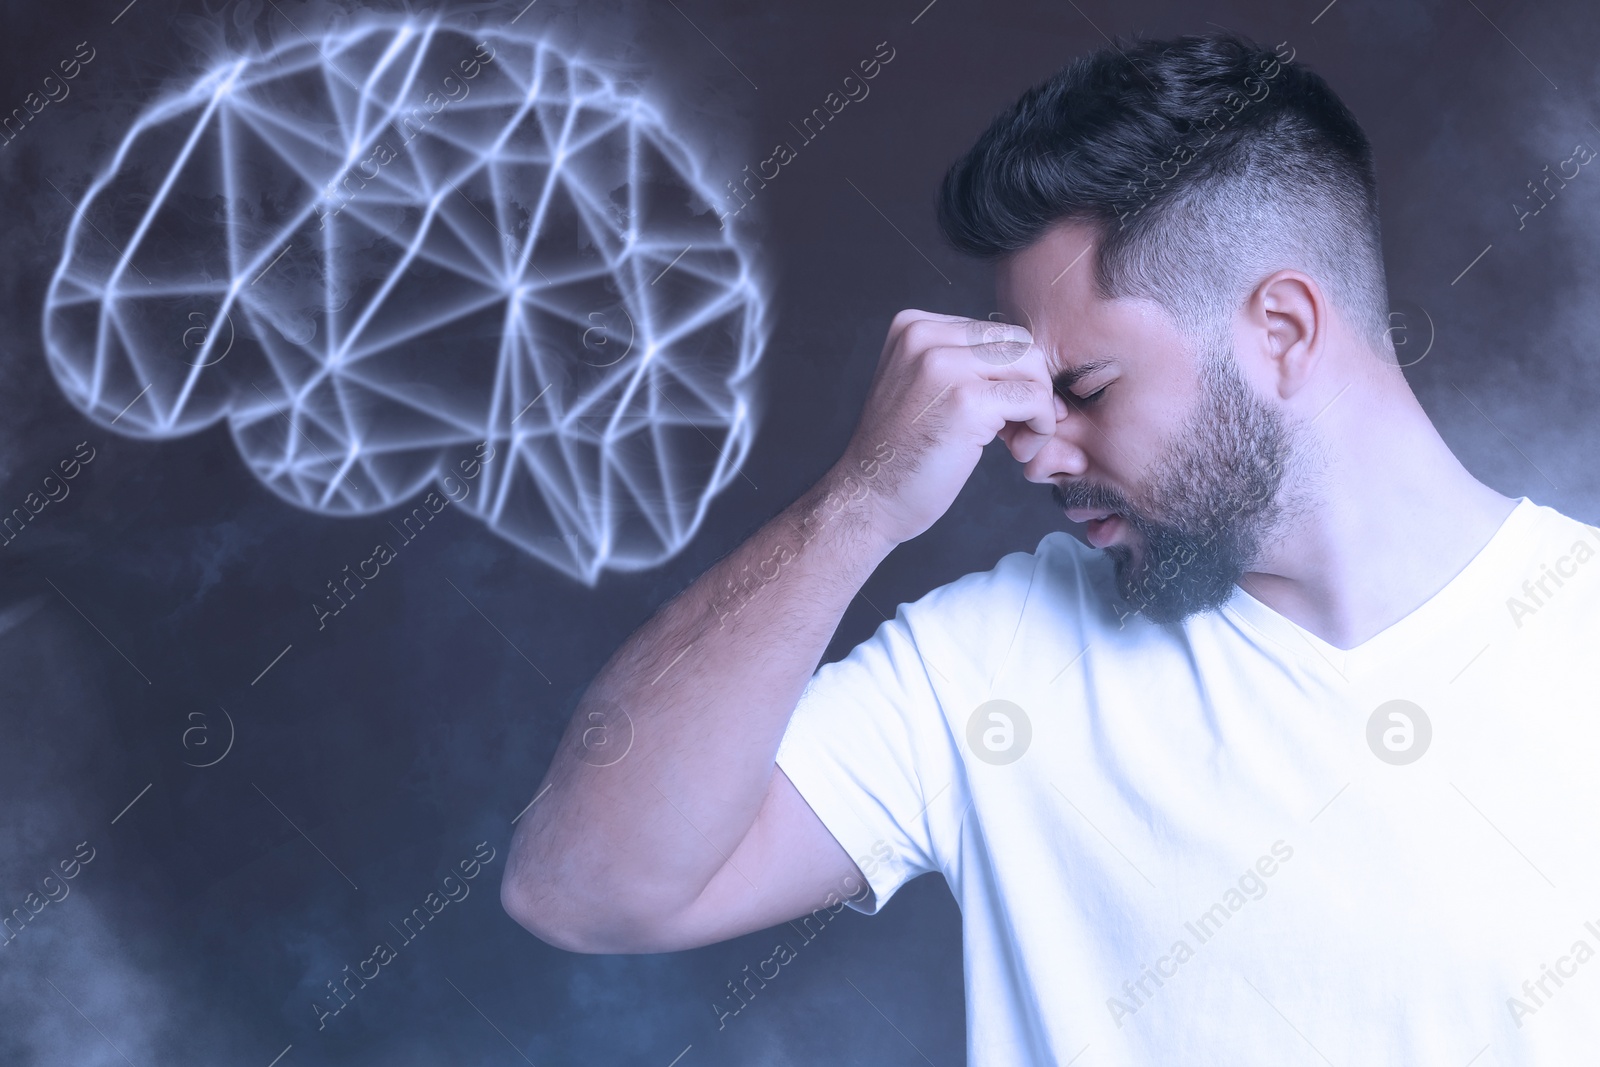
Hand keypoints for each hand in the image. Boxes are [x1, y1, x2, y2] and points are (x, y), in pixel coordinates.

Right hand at [828, 310, 1064, 546]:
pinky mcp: (967, 401)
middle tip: (1013, 431)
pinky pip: (1034, 399)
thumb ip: (962, 363)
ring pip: (1032, 366)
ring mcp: (945, 366)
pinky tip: (1017, 452)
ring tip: (1015, 443)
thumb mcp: (921, 386)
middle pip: (1019, 344)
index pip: (995, 332)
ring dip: (1039, 409)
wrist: (870, 498)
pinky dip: (1040, 429)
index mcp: (913, 327)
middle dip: (1030, 387)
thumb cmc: (901, 454)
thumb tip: (1029, 361)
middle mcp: (926, 336)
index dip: (1010, 375)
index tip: (999, 415)